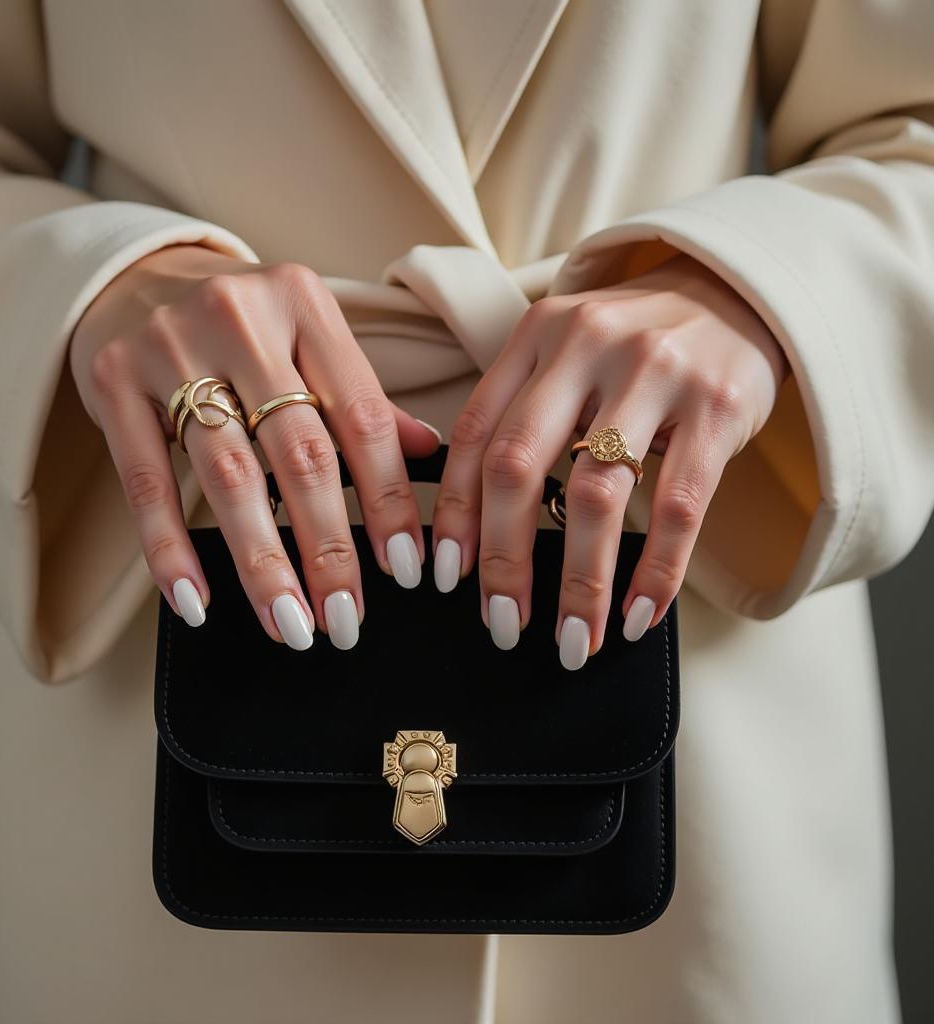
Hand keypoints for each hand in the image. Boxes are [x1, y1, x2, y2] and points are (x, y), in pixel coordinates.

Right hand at [69, 244, 439, 649]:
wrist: (134, 273)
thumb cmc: (239, 321)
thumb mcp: (305, 336)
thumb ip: (361, 395)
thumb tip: (428, 454)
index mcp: (303, 303)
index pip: (361, 417)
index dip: (387, 499)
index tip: (406, 566)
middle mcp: (239, 318)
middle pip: (299, 453)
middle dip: (329, 548)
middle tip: (346, 617)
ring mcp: (169, 347)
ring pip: (229, 476)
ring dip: (262, 562)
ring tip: (289, 623)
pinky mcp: (113, 381)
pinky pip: (146, 482)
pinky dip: (172, 549)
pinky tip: (197, 599)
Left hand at [431, 252, 789, 667]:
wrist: (739, 291)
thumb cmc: (637, 343)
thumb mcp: (569, 353)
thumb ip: (524, 412)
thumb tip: (478, 521)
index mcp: (538, 336)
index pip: (475, 433)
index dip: (453, 512)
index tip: (446, 575)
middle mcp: (586, 345)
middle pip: (519, 465)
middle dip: (503, 558)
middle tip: (502, 621)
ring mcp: (654, 372)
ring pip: (596, 494)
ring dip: (578, 581)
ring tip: (573, 638)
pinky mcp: (716, 407)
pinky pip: (678, 507)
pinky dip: (655, 571)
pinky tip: (636, 614)